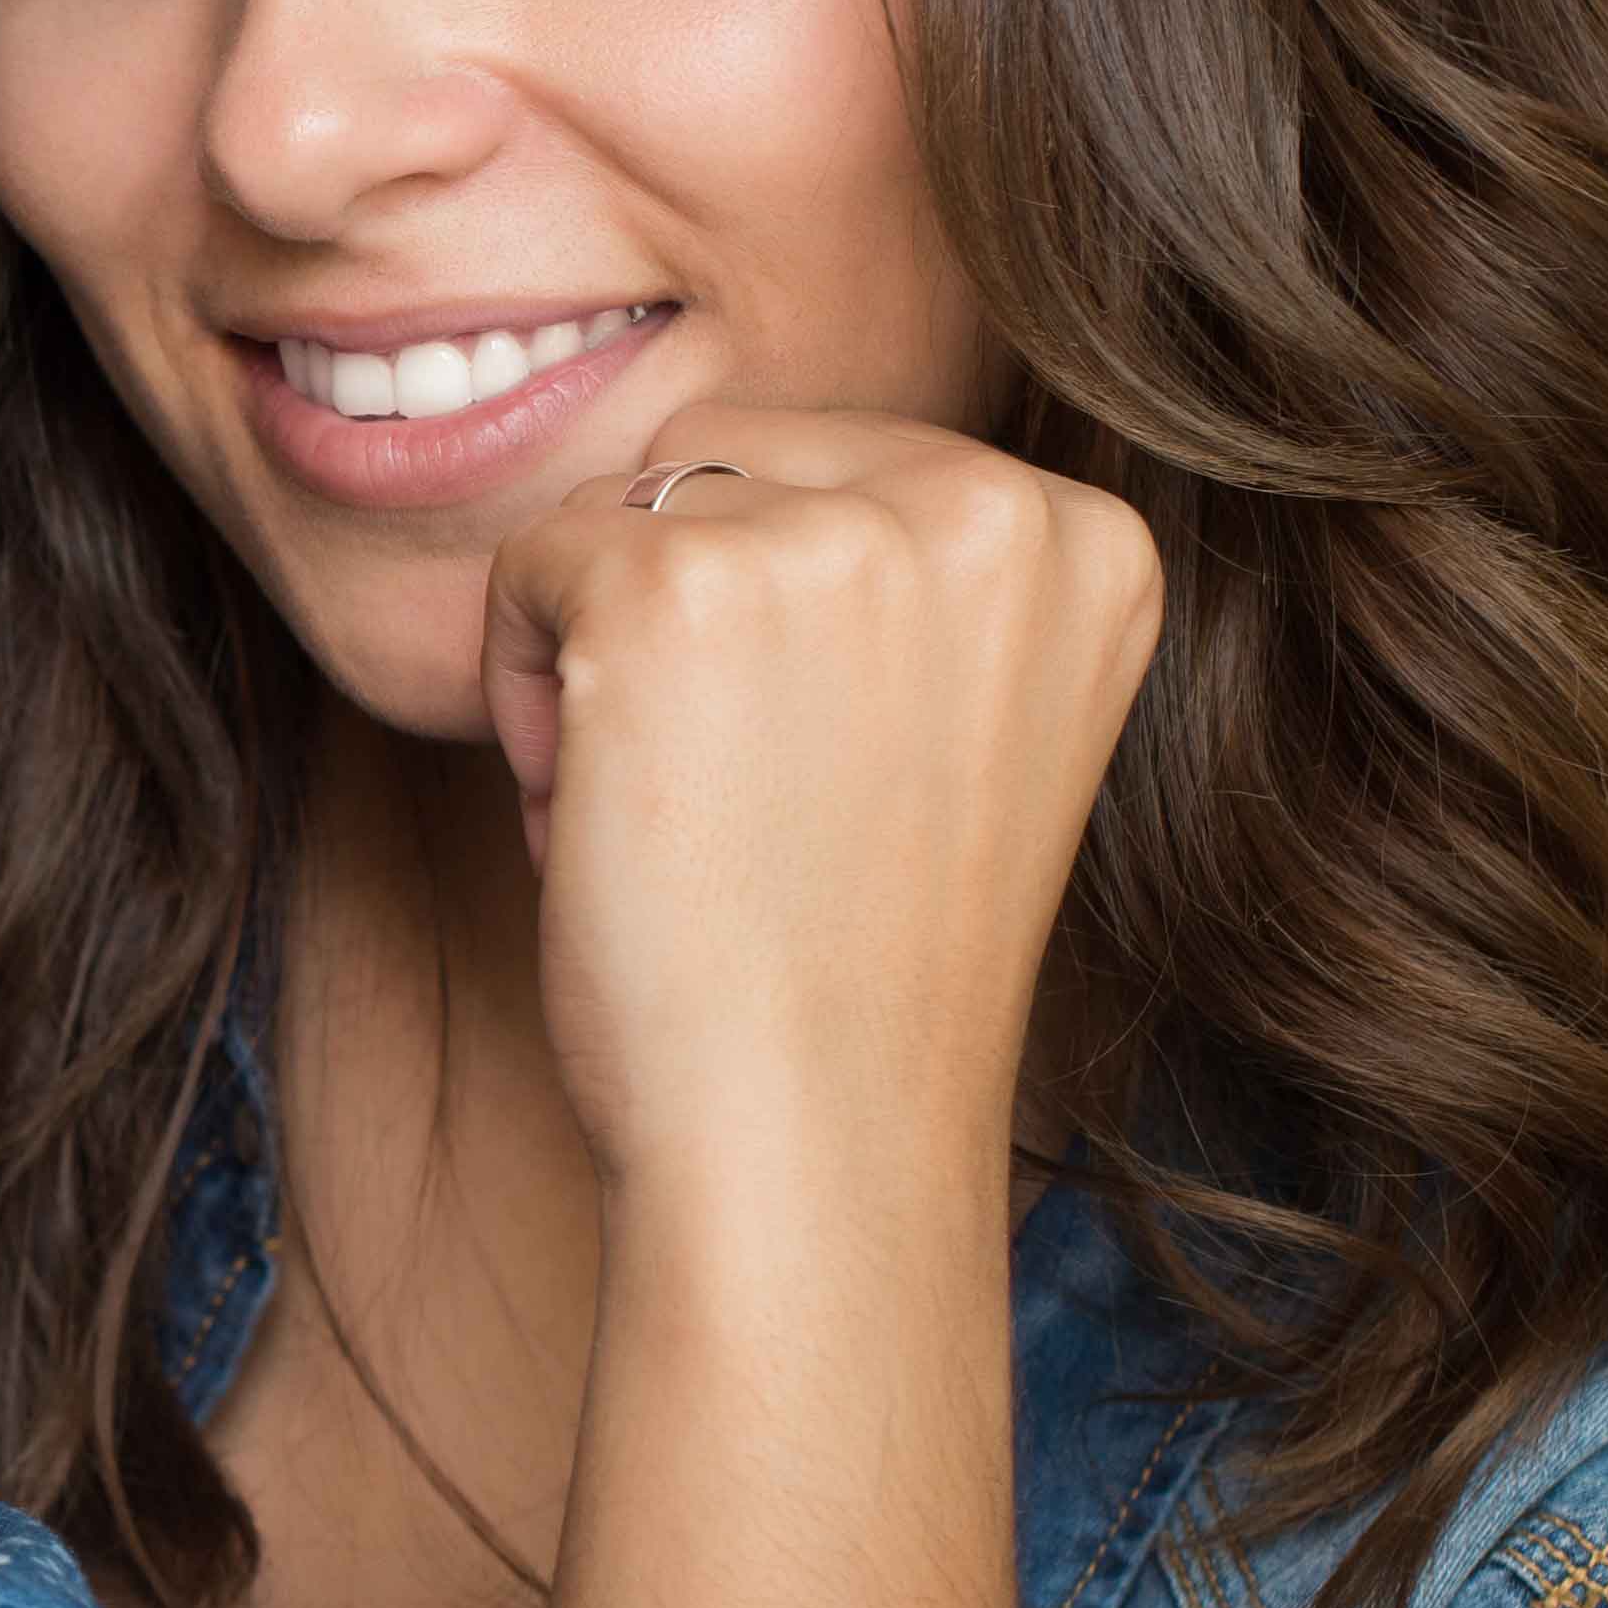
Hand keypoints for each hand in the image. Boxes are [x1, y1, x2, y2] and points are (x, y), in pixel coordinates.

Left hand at [478, 407, 1156, 1186]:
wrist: (813, 1147)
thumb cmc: (852, 972)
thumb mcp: (948, 721)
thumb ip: (904, 579)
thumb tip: (729, 460)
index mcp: (1086, 538)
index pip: (840, 466)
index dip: (781, 629)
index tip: (825, 783)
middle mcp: (992, 508)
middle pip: (729, 462)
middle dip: (686, 618)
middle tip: (740, 806)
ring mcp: (835, 537)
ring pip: (621, 512)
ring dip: (602, 665)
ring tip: (685, 821)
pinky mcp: (671, 586)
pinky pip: (526, 566)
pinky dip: (522, 694)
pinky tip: (605, 820)